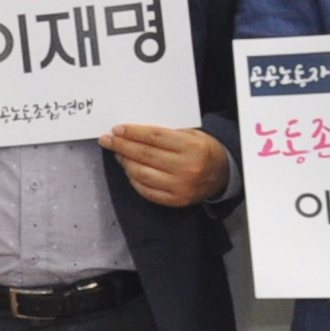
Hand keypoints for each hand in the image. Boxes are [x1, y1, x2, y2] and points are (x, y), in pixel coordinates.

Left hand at [101, 122, 227, 207]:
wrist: (223, 174)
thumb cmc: (202, 149)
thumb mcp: (191, 134)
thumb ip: (165, 133)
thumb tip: (131, 132)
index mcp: (192, 147)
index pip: (154, 138)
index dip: (133, 133)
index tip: (117, 130)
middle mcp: (187, 168)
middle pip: (145, 155)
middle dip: (122, 146)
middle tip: (107, 140)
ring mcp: (181, 187)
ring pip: (142, 174)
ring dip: (125, 162)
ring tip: (118, 154)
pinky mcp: (176, 200)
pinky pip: (147, 190)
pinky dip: (133, 179)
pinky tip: (129, 170)